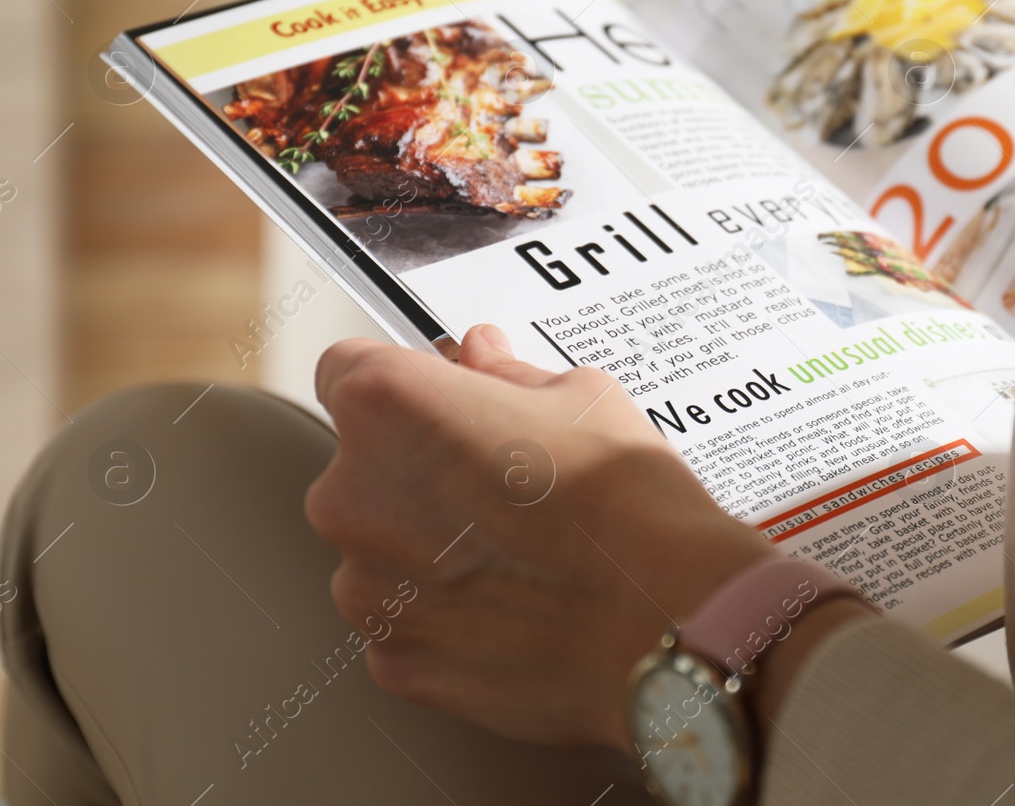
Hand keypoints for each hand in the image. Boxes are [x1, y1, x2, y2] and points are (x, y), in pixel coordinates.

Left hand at [305, 325, 773, 749]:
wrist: (666, 618)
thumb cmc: (628, 502)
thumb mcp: (580, 396)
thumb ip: (504, 374)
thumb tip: (479, 356)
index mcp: (387, 408)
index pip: (347, 370)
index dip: (401, 382)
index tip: (439, 400)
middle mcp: (352, 495)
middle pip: (362, 467)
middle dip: (419, 470)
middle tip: (504, 483)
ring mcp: (366, 586)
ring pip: (380, 549)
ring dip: (428, 547)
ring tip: (519, 553)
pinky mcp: (394, 658)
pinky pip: (404, 622)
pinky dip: (445, 615)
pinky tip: (514, 606)